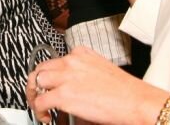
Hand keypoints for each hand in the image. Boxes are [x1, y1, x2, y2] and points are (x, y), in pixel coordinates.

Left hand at [26, 46, 168, 124]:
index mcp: (81, 53)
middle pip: (42, 67)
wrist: (135, 101)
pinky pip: (41, 101)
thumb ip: (84, 73)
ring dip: (34, 94)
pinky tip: (45, 116)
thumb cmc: (125, 91)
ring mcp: (66, 77)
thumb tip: (75, 86)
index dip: (51, 75)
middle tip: (37, 94)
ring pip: (37, 80)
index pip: (56, 60)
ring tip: (38, 105)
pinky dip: (38, 110)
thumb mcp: (102, 70)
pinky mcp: (63, 94)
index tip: (50, 84)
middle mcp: (71, 61)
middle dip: (37, 82)